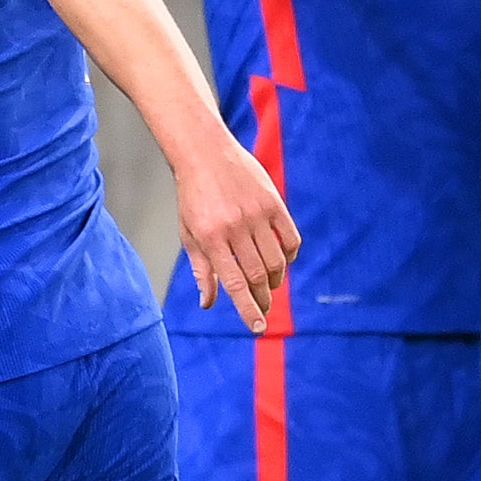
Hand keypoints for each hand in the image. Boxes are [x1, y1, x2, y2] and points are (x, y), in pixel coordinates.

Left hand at [170, 128, 298, 327]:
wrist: (204, 153)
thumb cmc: (193, 197)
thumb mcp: (190, 234)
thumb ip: (202, 270)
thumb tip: (208, 304)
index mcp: (210, 238)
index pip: (234, 283)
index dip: (248, 309)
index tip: (258, 327)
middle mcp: (235, 227)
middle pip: (257, 275)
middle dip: (263, 298)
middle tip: (264, 308)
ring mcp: (256, 214)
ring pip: (276, 260)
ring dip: (275, 279)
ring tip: (269, 284)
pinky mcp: (273, 202)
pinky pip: (290, 238)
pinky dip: (289, 255)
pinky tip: (282, 261)